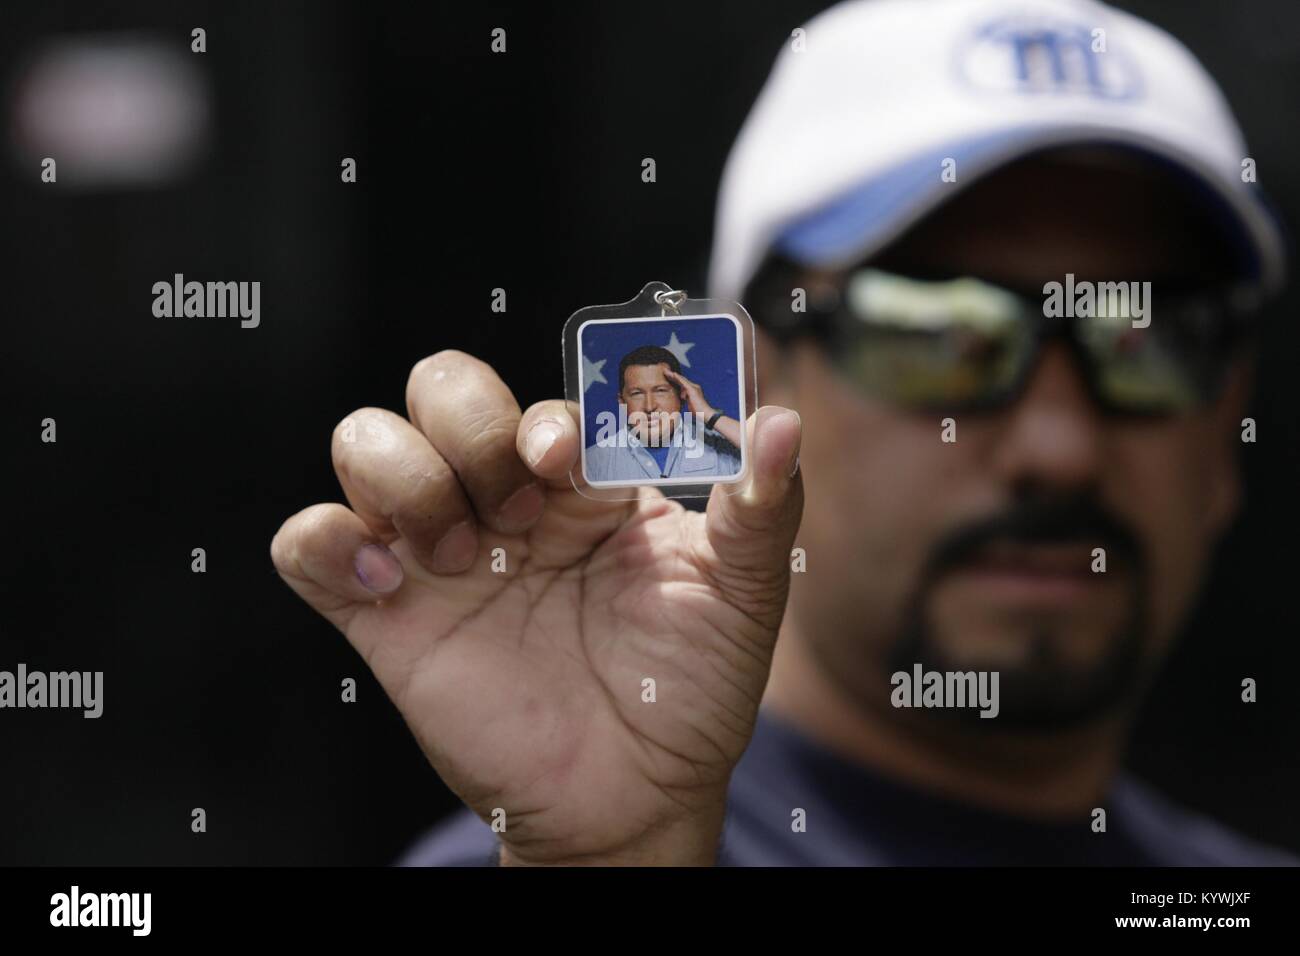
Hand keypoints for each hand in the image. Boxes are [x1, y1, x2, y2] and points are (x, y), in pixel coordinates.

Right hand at [271, 351, 802, 864]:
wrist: (631, 793)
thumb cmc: (688, 688)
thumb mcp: (742, 591)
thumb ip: (762, 501)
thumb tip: (784, 415)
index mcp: (583, 481)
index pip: (541, 393)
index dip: (548, 409)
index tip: (571, 460)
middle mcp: (503, 501)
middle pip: (441, 387)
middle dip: (475, 429)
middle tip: (524, 515)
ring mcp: (437, 552)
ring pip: (364, 440)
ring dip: (407, 478)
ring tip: (466, 559)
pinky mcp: (383, 612)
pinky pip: (304, 544)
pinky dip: (323, 540)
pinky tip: (385, 579)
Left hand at [663, 368, 742, 448]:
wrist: (705, 414)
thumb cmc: (698, 412)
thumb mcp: (690, 405)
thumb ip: (686, 400)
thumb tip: (682, 399)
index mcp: (692, 390)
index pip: (682, 384)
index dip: (675, 380)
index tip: (668, 377)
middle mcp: (694, 387)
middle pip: (681, 380)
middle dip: (673, 376)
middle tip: (665, 371)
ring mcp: (693, 387)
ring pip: (681, 379)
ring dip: (673, 375)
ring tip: (666, 371)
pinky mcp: (692, 389)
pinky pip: (683, 382)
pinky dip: (678, 378)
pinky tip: (673, 374)